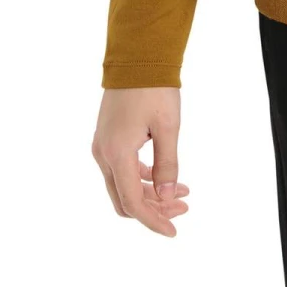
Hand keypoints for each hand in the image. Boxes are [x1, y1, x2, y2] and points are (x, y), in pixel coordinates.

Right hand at [92, 87, 190, 236]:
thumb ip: (167, 164)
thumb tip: (168, 197)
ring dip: (150, 193)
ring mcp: (103, 146)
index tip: (174, 230)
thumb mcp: (168, 126)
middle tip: (183, 208)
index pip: (133, 203)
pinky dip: (142, 177)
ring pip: (123, 185)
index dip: (153, 220)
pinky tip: (164, 176)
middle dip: (154, 209)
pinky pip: (122, 169)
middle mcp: (103, 154)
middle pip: (125, 199)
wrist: (137, 56)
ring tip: (182, 192)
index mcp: (116, 154)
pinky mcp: (108, 138)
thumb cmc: (154, 88)